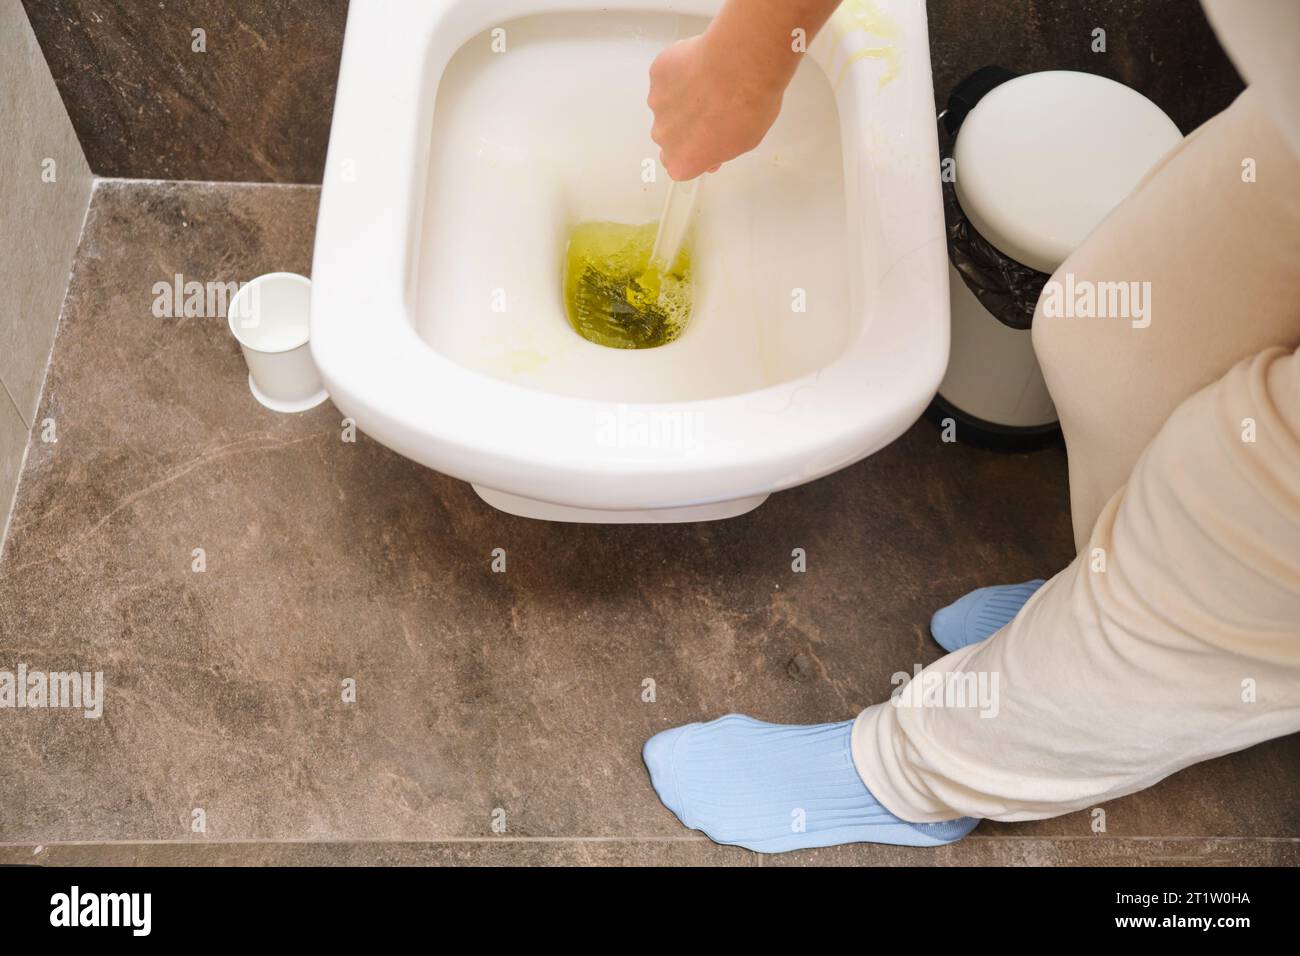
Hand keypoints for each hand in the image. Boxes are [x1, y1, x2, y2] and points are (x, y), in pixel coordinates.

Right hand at [647, 33, 785, 180]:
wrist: (742, 65)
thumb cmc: (747, 107)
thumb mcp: (742, 143)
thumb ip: (718, 150)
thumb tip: (711, 148)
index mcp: (682, 162)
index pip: (679, 165)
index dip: (694, 152)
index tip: (707, 142)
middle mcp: (662, 136)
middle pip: (669, 135)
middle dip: (685, 126)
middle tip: (712, 109)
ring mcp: (657, 103)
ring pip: (666, 104)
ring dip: (682, 98)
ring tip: (709, 84)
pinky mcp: (657, 74)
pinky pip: (666, 77)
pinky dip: (680, 73)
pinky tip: (702, 66)